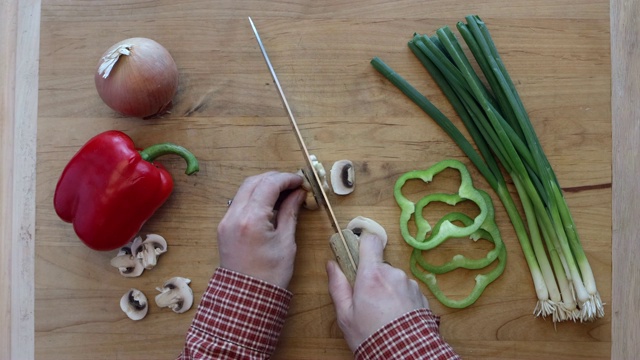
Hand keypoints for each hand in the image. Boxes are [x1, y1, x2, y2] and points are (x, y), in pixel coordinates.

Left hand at [217, 171, 305, 287]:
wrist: (246, 298)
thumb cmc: (271, 274)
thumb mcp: (286, 242)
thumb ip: (290, 212)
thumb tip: (298, 193)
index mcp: (251, 219)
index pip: (268, 184)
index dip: (286, 179)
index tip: (301, 181)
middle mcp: (234, 215)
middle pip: (253, 182)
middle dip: (274, 179)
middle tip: (293, 185)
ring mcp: (225, 220)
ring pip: (244, 190)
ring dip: (263, 186)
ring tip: (283, 192)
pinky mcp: (223, 226)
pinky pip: (239, 202)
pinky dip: (254, 197)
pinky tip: (269, 203)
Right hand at [326, 233, 429, 351]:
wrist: (406, 355)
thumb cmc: (372, 337)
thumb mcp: (346, 315)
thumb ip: (338, 286)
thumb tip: (332, 265)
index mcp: (372, 275)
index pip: (370, 240)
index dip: (362, 242)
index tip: (355, 252)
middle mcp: (393, 274)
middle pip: (379, 264)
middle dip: (372, 277)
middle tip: (366, 299)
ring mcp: (409, 284)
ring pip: (393, 278)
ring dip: (387, 289)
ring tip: (382, 313)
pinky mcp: (421, 295)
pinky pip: (406, 290)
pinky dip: (400, 299)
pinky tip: (395, 317)